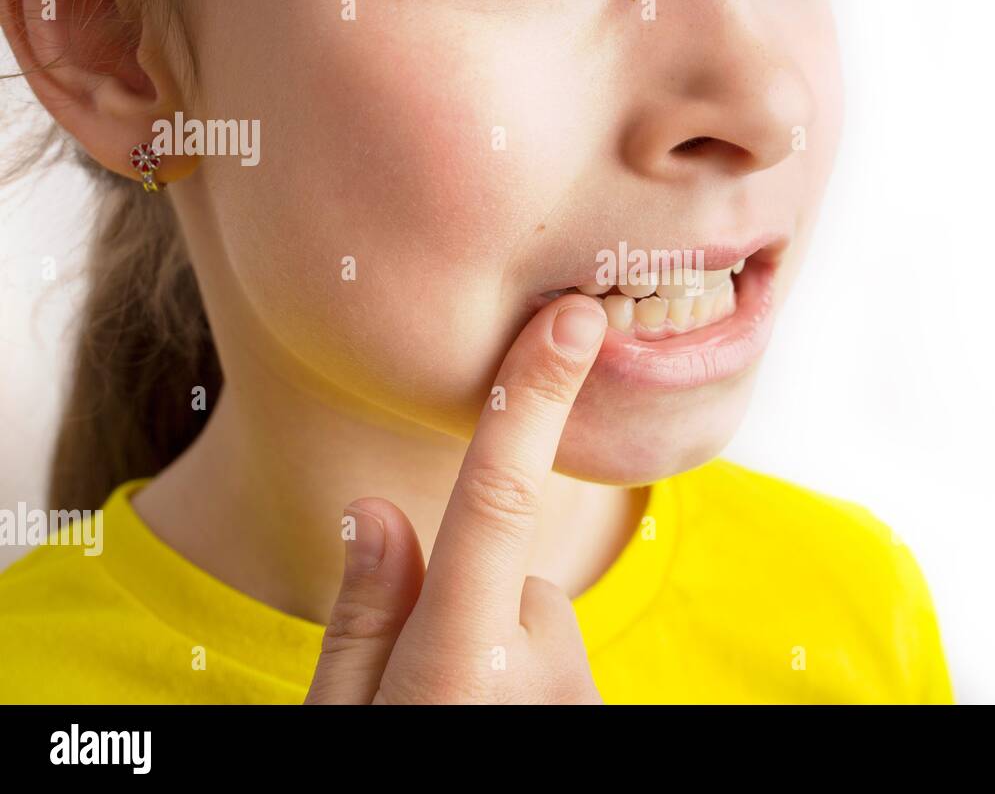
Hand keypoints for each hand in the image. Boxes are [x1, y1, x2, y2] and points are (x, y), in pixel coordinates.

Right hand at [304, 296, 609, 703]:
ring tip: (459, 718)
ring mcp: (582, 706)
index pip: (496, 502)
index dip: (531, 402)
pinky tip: (494, 724)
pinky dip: (530, 689)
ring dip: (503, 658)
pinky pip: (564, 671)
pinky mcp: (606, 723)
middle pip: (515, 582)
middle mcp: (538, 678)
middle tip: (425, 692)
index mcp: (456, 666)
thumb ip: (361, 622)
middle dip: (472, 608)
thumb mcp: (336, 723)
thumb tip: (379, 513)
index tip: (573, 322)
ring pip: (540, 628)